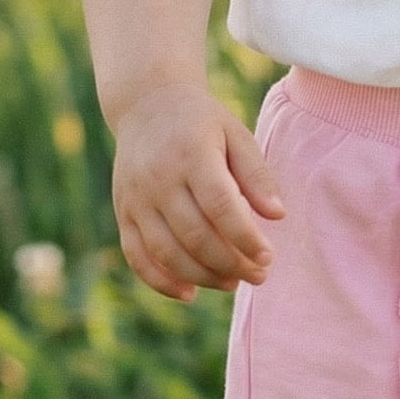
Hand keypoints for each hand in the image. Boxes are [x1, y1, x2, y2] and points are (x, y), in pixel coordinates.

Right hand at [110, 81, 283, 300]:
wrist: (146, 105)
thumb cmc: (202, 123)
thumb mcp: (236, 134)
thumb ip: (257, 174)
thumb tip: (277, 216)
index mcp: (191, 155)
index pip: (221, 207)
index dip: (245, 238)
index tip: (268, 257)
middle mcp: (158, 179)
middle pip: (195, 235)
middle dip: (230, 264)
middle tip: (259, 276)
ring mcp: (136, 198)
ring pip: (167, 252)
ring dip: (203, 276)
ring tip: (232, 283)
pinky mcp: (122, 212)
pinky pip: (137, 256)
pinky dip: (161, 281)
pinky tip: (190, 293)